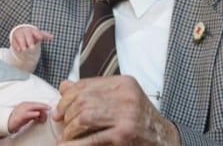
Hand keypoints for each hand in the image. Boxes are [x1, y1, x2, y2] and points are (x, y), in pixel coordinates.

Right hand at [8, 101, 49, 132]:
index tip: (49, 107)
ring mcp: (22, 109)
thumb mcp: (27, 115)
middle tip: (49, 110)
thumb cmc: (18, 119)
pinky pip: (28, 114)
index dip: (44, 105)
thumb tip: (41, 114)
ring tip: (43, 117)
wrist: (7, 122)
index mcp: (26, 104)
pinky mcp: (21, 115)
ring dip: (41, 111)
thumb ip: (34, 114)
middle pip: (37, 104)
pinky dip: (34, 114)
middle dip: (44, 107)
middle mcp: (25, 105)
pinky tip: (38, 114)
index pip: (37, 103)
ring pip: (34, 108)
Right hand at [11, 25, 52, 51]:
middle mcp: (26, 31)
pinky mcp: (14, 38)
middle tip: (32, 47)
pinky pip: (14, 42)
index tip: (41, 38)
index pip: (36, 32)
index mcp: (33, 30)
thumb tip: (53, 37)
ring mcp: (19, 34)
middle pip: (28, 35)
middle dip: (30, 41)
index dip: (38, 34)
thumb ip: (45, 35)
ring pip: (20, 38)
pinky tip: (19, 50)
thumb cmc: (32, 34)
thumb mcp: (38, 34)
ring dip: (22, 44)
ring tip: (24, 49)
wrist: (21, 31)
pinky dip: (16, 46)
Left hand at [53, 76, 179, 145]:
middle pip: (83, 100)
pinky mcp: (124, 135)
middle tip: (61, 125)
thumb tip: (64, 86)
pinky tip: (67, 145)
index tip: (59, 111)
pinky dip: (75, 144)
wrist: (164, 140)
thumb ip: (93, 92)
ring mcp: (127, 115)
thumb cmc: (139, 121)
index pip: (86, 85)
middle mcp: (127, 96)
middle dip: (66, 114)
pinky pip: (92, 138)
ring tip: (66, 137)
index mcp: (124, 83)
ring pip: (84, 117)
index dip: (67, 98)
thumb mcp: (120, 100)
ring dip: (70, 129)